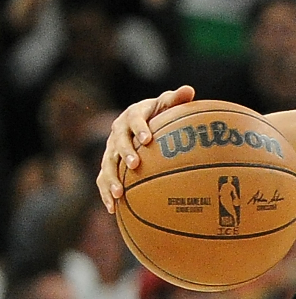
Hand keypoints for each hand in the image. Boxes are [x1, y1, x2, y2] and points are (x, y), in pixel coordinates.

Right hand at [97, 86, 195, 212]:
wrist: (139, 124)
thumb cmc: (159, 114)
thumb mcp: (167, 105)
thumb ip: (176, 99)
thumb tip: (189, 90)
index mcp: (133, 115)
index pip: (135, 119)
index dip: (140, 128)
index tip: (147, 139)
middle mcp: (118, 132)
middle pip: (118, 142)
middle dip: (125, 153)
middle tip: (135, 165)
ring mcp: (110, 149)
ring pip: (107, 164)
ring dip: (111, 178)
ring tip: (119, 193)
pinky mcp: (108, 165)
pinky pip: (103, 179)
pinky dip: (105, 193)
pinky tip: (112, 209)